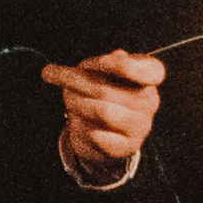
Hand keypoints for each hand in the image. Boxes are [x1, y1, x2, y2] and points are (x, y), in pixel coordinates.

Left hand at [41, 48, 162, 182]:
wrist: (103, 133)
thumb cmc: (101, 94)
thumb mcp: (98, 73)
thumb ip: (101, 64)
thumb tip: (116, 56)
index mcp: (148, 79)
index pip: (152, 71)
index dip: (122, 66)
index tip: (93, 63)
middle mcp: (150, 102)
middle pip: (108, 88)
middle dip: (74, 80)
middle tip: (49, 73)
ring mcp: (141, 126)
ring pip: (103, 111)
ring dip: (76, 103)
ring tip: (65, 98)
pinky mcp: (127, 147)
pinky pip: (98, 136)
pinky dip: (82, 127)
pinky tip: (75, 122)